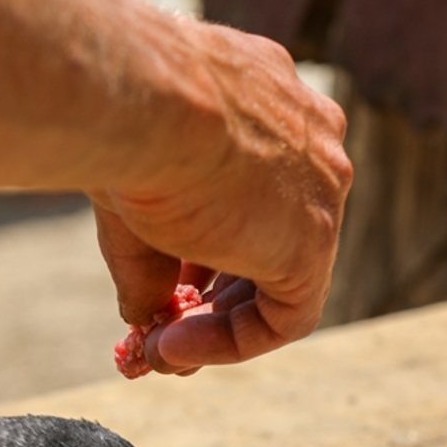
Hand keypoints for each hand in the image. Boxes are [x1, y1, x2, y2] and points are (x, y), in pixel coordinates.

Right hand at [91, 25, 351, 373]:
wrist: (142, 99)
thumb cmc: (125, 125)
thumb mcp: (132, 193)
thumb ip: (147, 259)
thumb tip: (143, 317)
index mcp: (271, 102)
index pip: (250, 190)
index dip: (201, 245)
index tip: (159, 277)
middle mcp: (309, 140)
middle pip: (269, 235)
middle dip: (211, 292)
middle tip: (160, 328)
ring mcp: (322, 186)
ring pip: (282, 278)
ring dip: (217, 324)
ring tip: (159, 347)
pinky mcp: (315, 239)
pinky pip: (286, 315)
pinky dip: (231, 341)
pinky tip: (173, 346)